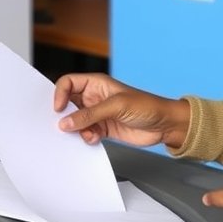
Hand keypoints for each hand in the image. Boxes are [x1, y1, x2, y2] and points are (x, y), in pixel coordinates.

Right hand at [55, 73, 189, 147]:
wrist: (164, 125)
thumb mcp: (116, 106)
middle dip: (66, 115)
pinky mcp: (103, 128)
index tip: (58, 109)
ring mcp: (99, 114)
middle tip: (65, 125)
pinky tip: (95, 138)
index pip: (68, 83)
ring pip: (76, 121)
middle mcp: (95, 97)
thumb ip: (90, 114)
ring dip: (78, 129)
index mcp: (96, 83)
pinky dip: (87, 137)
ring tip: (88, 133)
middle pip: (69, 104)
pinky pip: (86, 133)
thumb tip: (66, 122)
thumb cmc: (147, 106)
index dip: (59, 94)